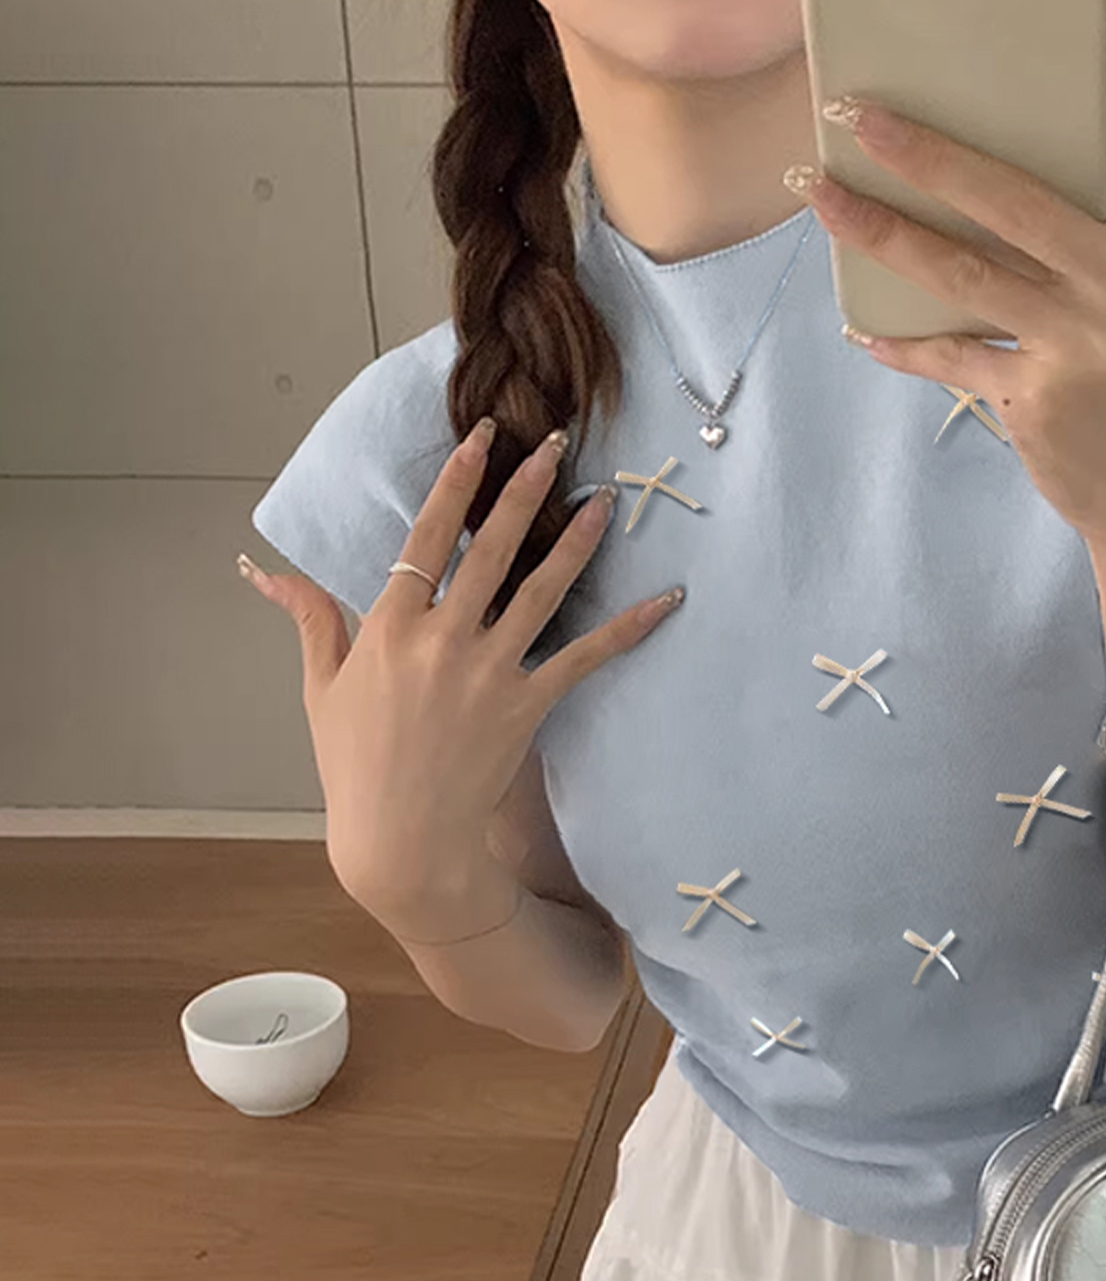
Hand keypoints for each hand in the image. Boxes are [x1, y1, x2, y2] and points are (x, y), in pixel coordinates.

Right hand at [243, 418, 682, 934]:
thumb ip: (309, 619)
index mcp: (389, 627)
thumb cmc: (355, 766)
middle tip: (556, 444)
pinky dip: (627, 629)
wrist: (401, 840)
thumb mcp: (321, 687)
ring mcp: (487, 671)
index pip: (425, 538)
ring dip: (577, 542)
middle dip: (525, 490)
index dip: (457, 483)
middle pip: (491, 548)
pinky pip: (584, 658)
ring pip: (541, 591)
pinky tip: (666, 602)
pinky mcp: (526, 706)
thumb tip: (265, 569)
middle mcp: (441, 639)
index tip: (483, 439)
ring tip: (607, 502)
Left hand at [792, 0, 1105, 559]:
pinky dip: (902, 342)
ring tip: (820, 194)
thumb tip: (986, 190)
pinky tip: (860, 326)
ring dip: (879, 231)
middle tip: (855, 113)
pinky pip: (950, 354)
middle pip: (1015, 197)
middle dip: (926, 151)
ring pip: (962, 270)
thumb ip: (1094, 242)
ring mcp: (1083, 342)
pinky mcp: (1037, 395)